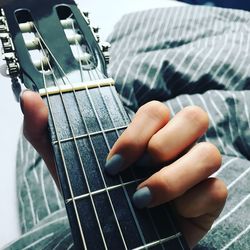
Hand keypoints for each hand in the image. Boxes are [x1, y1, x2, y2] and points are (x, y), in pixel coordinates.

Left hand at [21, 90, 226, 247]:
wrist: (115, 238)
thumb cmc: (98, 197)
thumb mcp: (69, 165)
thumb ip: (47, 132)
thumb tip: (28, 97)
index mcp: (149, 132)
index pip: (156, 109)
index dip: (137, 132)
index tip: (112, 163)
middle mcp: (177, 144)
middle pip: (194, 116)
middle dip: (165, 142)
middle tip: (140, 168)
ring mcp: (196, 169)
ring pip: (209, 153)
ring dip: (175, 176)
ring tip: (143, 198)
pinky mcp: (209, 196)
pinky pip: (214, 188)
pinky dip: (191, 201)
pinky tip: (170, 215)